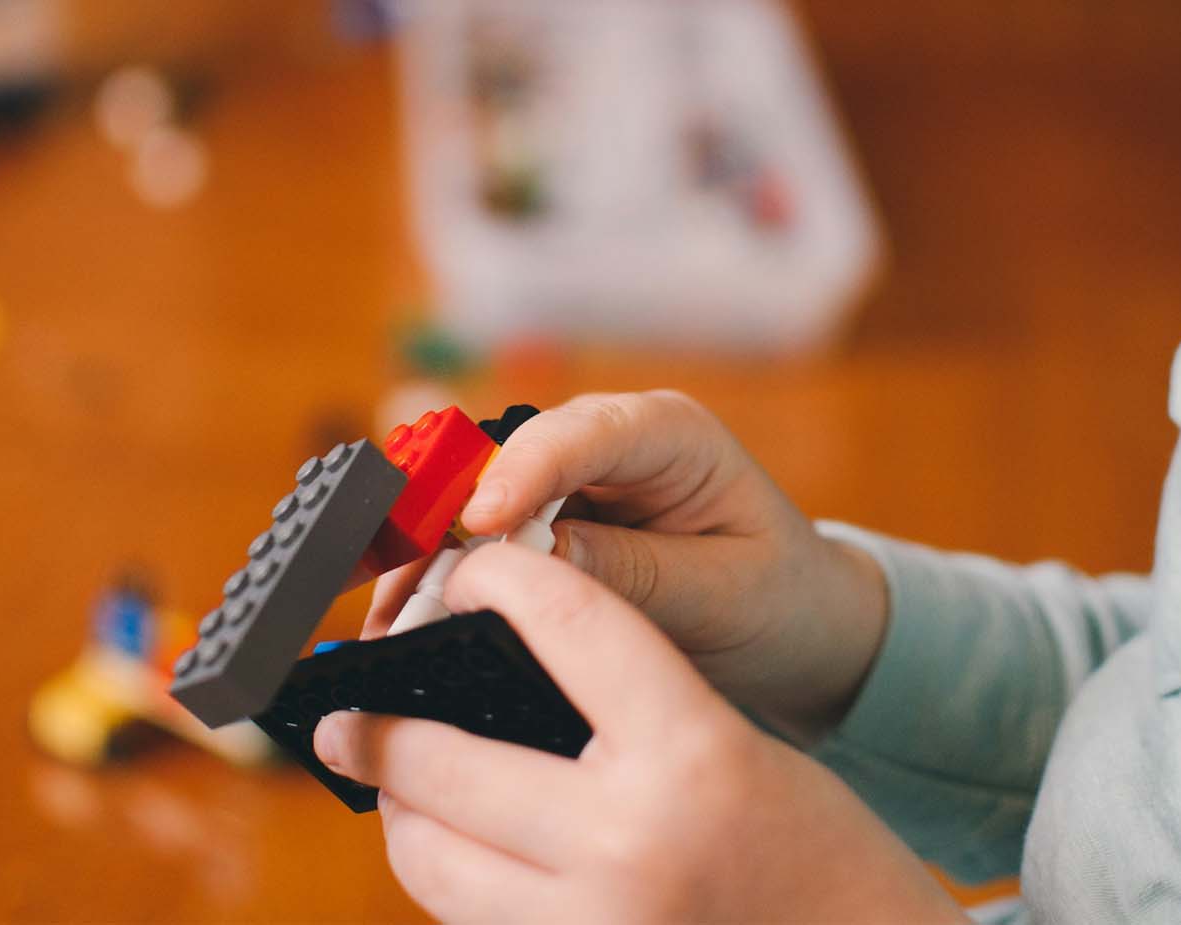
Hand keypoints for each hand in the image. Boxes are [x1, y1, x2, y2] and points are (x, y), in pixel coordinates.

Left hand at [322, 543, 960, 923]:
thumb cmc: (819, 855)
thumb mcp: (740, 750)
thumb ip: (630, 705)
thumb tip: (499, 669)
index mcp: (691, 757)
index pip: (567, 621)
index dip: (499, 578)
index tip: (465, 572)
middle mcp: (627, 844)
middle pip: (442, 759)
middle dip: (377, 729)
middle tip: (345, 718)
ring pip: (429, 860)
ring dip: (400, 815)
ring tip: (394, 790)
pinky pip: (468, 922)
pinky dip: (451, 881)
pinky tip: (458, 852)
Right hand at [366, 390, 887, 739]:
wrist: (793, 624)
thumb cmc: (773, 597)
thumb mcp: (721, 593)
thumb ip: (633, 573)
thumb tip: (533, 560)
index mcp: (669, 434)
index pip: (584, 433)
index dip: (523, 472)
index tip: (479, 524)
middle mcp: (604, 442)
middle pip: (502, 459)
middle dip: (444, 520)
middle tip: (400, 587)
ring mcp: (565, 480)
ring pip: (469, 500)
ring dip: (423, 558)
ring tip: (386, 621)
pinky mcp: (539, 523)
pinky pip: (472, 541)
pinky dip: (435, 582)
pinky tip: (403, 624)